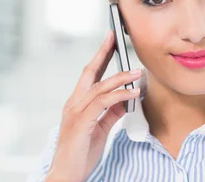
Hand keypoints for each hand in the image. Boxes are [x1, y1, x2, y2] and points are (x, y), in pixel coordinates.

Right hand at [46, 31, 141, 181]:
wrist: (67, 174)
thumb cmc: (80, 153)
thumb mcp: (100, 129)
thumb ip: (111, 113)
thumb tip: (126, 99)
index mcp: (77, 103)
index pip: (89, 75)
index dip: (100, 57)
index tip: (110, 41)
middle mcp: (73, 103)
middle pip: (89, 72)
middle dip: (102, 53)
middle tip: (114, 36)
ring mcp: (76, 112)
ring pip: (99, 86)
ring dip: (120, 77)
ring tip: (138, 72)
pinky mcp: (81, 122)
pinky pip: (103, 103)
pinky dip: (119, 96)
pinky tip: (133, 94)